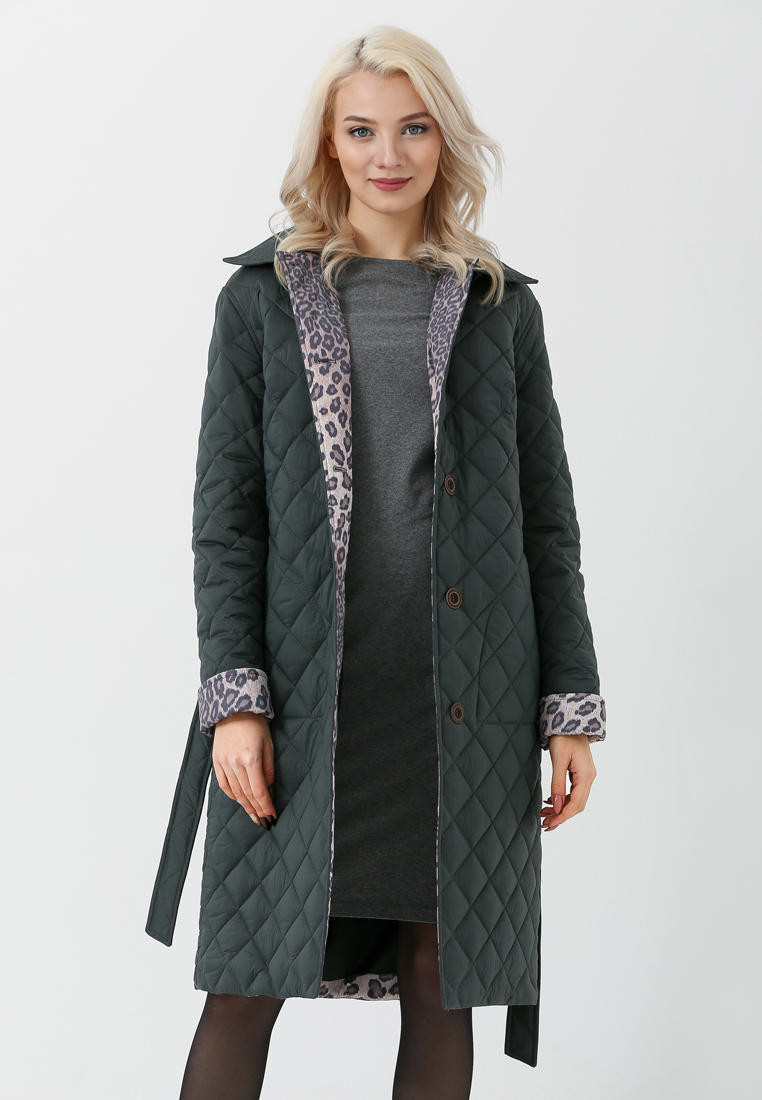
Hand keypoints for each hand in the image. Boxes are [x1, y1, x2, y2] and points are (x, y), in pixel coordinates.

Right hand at [212, 712, 277, 828]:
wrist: (233, 708)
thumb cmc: (255, 723)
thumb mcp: (268, 743)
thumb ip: (268, 767)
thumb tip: (268, 787)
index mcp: (251, 758)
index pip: (259, 790)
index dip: (266, 805)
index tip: (272, 815)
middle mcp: (235, 763)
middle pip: (247, 794)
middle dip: (256, 810)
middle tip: (264, 821)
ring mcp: (224, 763)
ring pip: (235, 792)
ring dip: (245, 806)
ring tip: (254, 815)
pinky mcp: (216, 761)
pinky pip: (223, 784)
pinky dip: (232, 795)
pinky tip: (239, 801)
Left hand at [537, 733, 596, 831]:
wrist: (570, 720)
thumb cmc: (564, 737)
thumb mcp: (558, 759)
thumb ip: (558, 784)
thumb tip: (557, 806)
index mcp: (586, 776)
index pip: (576, 804)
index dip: (563, 816)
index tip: (550, 824)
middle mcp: (589, 778)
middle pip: (577, 805)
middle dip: (561, 816)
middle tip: (544, 824)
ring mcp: (586, 776)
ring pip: (575, 800)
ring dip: (561, 809)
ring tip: (545, 815)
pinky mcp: (580, 773)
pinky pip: (574, 792)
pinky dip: (563, 800)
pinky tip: (551, 802)